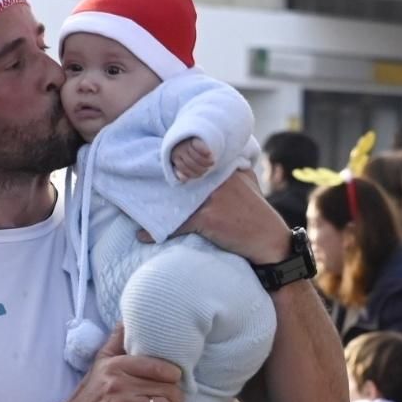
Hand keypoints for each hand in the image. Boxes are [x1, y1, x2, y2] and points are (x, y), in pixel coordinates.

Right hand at [55, 324, 184, 401]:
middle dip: (175, 395)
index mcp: (115, 365)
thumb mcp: (100, 363)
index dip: (172, 373)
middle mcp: (118, 382)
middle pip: (166, 387)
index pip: (157, 365)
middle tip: (171, 399)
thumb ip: (115, 341)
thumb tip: (126, 319)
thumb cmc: (91, 395)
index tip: (173, 379)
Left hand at [140, 171, 290, 263]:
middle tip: (132, 184)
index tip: (146, 162)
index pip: (191, 160)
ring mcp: (213, 197)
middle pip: (178, 179)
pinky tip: (143, 236)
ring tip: (131, 209)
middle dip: (155, 182)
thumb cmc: (255, 213)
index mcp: (224, 166)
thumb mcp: (247, 182)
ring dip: (152, 207)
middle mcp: (218, 178)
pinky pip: (177, 224)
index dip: (168, 162)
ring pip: (173, 200)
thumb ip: (230, 169)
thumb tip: (208, 160)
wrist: (270, 242)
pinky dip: (157, 232)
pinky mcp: (208, 218)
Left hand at [171, 137, 213, 181]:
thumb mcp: (183, 161)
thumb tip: (184, 180)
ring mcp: (185, 144)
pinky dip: (204, 151)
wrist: (189, 132)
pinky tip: (210, 154)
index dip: (194, 174)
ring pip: (196, 157)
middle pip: (191, 164)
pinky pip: (198, 146)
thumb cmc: (188, 152)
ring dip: (205, 162)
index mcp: (175, 157)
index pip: (184, 170)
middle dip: (201, 169)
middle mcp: (179, 150)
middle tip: (208, 169)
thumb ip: (183, 172)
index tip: (201, 174)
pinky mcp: (192, 138)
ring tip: (211, 163)